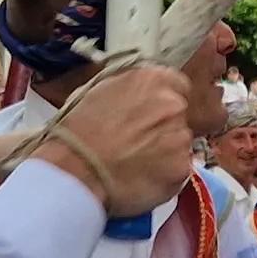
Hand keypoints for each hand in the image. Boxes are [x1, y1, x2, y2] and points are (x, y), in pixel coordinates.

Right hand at [38, 64, 199, 218]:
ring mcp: (180, 137)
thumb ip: (131, 89)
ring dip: (165, 152)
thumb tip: (141, 95)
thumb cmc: (78, 131)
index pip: (177, 86)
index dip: (161, 103)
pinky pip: (178, 170)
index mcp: (153, 80)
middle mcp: (173, 104)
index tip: (150, 116)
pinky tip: (141, 178)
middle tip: (137, 142)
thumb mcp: (101, 91)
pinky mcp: (181, 169)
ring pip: (179, 144)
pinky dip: (164, 175)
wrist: (75, 169)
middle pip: (178, 116)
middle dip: (162, 128)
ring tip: (135, 163)